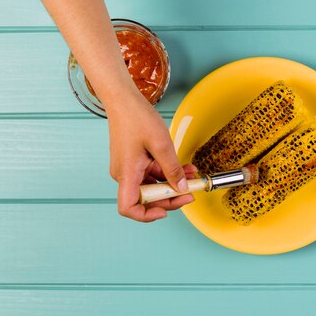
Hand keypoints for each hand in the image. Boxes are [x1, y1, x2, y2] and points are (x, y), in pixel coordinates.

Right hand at [107, 93, 194, 221]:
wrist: (124, 100)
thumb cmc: (137, 118)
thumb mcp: (162, 144)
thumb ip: (172, 169)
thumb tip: (182, 188)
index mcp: (127, 173)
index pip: (128, 207)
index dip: (146, 215)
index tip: (166, 210)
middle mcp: (125, 174)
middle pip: (146, 199)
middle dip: (170, 197)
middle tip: (191, 193)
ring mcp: (129, 168)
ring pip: (152, 186)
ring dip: (172, 184)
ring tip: (192, 176)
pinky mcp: (134, 162)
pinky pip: (152, 174)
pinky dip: (167, 173)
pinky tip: (183, 167)